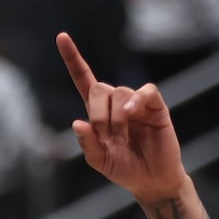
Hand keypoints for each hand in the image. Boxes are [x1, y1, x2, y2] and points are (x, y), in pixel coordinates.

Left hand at [58, 32, 185, 199]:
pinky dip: (136, 99)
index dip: (73, 58)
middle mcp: (117, 103)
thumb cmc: (126, 169)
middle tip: (106, 134)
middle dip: (97, 112)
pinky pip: (146, 91)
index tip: (62, 37)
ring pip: (119, 92)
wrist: (153, 181)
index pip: (84, 78)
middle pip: (99, 88)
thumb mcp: (100, 161)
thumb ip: (87, 144)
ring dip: (116, 116)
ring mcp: (137, 103)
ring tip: (122, 136)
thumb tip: (77, 123)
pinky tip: (130, 113)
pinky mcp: (156, 107)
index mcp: (100, 112)